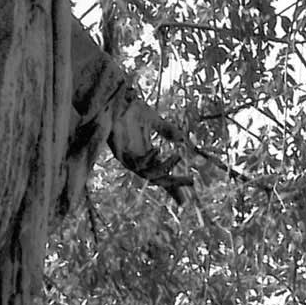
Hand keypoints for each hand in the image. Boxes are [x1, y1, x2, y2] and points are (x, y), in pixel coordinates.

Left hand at [106, 91, 196, 206]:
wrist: (113, 101)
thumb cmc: (130, 110)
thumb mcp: (153, 120)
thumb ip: (167, 130)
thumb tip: (182, 140)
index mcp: (147, 155)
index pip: (163, 174)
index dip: (174, 187)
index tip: (185, 203)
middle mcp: (139, 160)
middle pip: (158, 180)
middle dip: (174, 184)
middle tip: (192, 181)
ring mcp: (129, 158)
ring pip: (149, 174)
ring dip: (165, 167)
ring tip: (178, 156)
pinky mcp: (120, 154)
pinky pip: (136, 164)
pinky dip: (148, 159)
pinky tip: (157, 150)